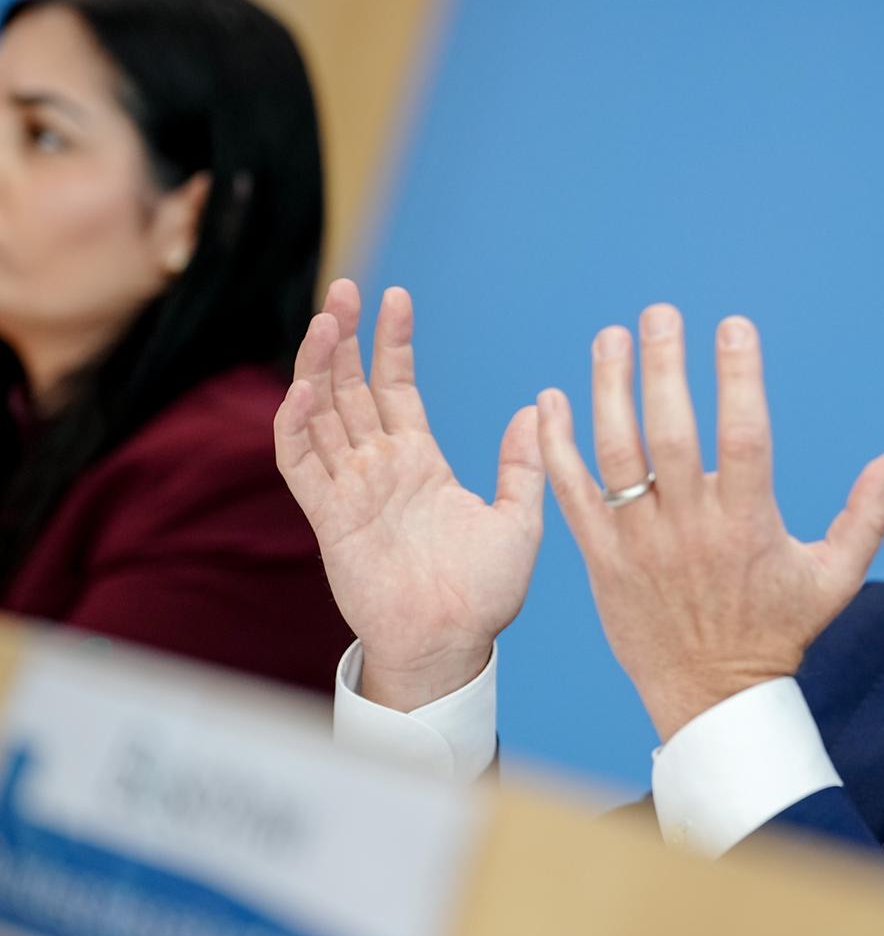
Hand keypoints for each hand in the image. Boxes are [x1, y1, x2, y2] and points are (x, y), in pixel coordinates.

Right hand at [274, 280, 543, 709]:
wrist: (451, 645)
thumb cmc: (483, 594)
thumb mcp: (518, 520)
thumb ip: (523, 465)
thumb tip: (536, 407)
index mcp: (419, 461)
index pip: (397, 386)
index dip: (393, 342)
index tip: (397, 296)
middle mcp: (379, 468)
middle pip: (351, 388)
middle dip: (346, 338)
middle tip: (344, 289)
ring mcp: (350, 489)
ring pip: (321, 414)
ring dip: (318, 366)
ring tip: (326, 320)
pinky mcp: (329, 518)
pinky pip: (301, 463)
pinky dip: (296, 426)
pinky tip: (303, 389)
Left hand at [537, 304, 883, 741]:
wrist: (711, 698)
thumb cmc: (776, 634)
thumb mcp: (834, 579)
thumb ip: (867, 515)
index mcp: (748, 523)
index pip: (745, 433)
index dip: (739, 374)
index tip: (732, 325)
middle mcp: (690, 527)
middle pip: (671, 431)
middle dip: (663, 364)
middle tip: (658, 313)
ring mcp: (640, 542)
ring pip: (616, 454)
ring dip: (608, 390)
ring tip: (609, 338)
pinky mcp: (601, 559)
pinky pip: (572, 494)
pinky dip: (556, 447)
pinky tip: (549, 401)